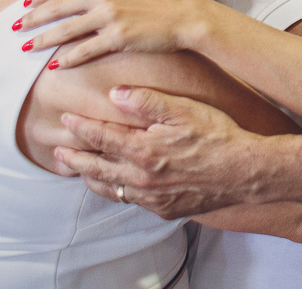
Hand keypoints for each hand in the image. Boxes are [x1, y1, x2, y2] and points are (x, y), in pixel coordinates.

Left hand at [18, 0, 203, 67]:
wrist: (186, 17)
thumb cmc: (161, 2)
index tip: (26, 4)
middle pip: (58, 6)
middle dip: (32, 18)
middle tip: (15, 27)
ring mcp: (111, 16)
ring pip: (66, 28)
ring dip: (42, 39)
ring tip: (26, 47)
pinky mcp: (119, 37)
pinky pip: (86, 49)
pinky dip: (68, 58)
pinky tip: (56, 64)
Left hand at [53, 85, 267, 217]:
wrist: (243, 171)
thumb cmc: (217, 136)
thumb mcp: (183, 110)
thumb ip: (147, 101)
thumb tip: (116, 94)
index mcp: (143, 150)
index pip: (100, 137)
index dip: (80, 127)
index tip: (66, 120)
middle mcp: (141, 177)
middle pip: (96, 168)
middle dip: (74, 159)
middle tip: (58, 153)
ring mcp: (152, 196)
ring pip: (110, 189)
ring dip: (91, 178)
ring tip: (79, 171)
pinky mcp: (164, 208)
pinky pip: (132, 201)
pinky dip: (117, 191)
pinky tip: (117, 186)